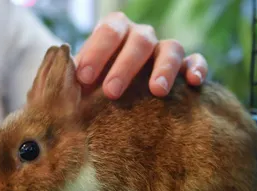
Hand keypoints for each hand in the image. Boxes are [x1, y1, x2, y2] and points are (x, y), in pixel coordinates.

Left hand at [74, 12, 207, 99]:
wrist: (121, 91)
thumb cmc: (98, 85)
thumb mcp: (85, 79)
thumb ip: (76, 80)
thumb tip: (58, 90)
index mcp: (116, 32)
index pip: (109, 32)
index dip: (96, 52)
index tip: (84, 78)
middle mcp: (142, 37)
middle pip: (139, 41)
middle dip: (125, 66)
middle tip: (111, 92)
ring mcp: (165, 49)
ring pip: (172, 47)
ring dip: (163, 68)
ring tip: (157, 91)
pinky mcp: (186, 65)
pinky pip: (196, 60)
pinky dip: (197, 68)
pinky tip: (193, 83)